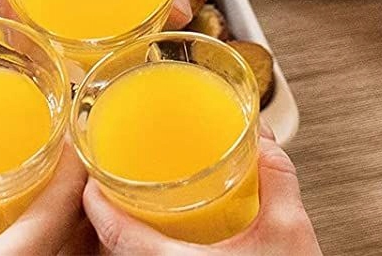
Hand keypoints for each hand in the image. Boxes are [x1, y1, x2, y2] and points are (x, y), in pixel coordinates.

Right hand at [0, 147, 94, 255]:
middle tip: (67, 155)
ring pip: (75, 254)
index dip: (72, 166)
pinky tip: (51, 233)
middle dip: (77, 188)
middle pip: (77, 229)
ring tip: (64, 188)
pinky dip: (65, 249)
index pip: (62, 208)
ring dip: (77, 222)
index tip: (69, 137)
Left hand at [82, 131, 323, 254]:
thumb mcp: (289, 227)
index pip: (119, 238)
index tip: (93, 180)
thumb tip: (260, 138)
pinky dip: (149, 251)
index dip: (99, 207)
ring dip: (131, 240)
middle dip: (113, 219)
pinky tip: (164, 238)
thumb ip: (275, 176)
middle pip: (119, 251)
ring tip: (135, 210)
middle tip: (115, 185)